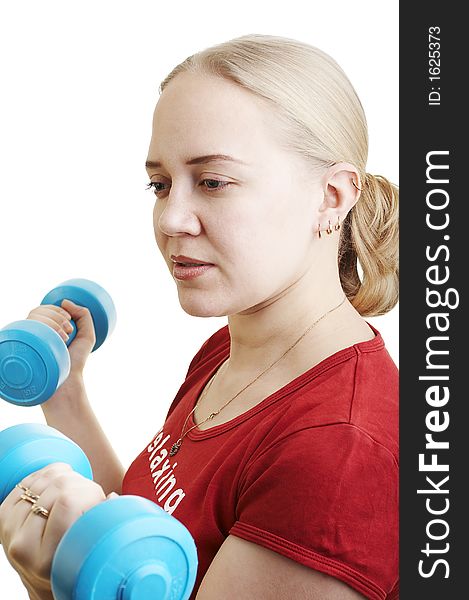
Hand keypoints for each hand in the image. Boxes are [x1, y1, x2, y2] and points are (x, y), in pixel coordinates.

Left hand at [0, 463, 107, 595]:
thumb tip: (112, 497)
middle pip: (57, 486)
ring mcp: (8, 529)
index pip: (68, 501)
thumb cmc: (75, 560)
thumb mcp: (92, 551)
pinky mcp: (3, 514)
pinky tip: (60, 480)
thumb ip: (106, 525)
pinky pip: (29, 478)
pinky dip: (49, 473)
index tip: (100, 500)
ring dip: (66, 476)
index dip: (90, 492)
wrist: (42, 574)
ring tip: (78, 489)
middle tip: (90, 495)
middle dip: (81, 483)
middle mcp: (22, 546)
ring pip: (44, 478)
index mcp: (46, 560)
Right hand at [26, 300, 95, 375]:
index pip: (43, 310)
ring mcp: (28, 341)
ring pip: (31, 318)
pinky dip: (42, 328)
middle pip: (37, 311)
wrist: (67, 384)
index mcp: (45, 329)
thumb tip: (64, 301)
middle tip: (69, 331)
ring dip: (52, 323)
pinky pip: (26, 329)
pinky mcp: (23, 348)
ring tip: (64, 338)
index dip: (57, 310)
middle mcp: (34, 334)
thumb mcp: (87, 336)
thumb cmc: (75, 362)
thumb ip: (83, 315)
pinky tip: (55, 340)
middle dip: (56, 316)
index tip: (70, 321)